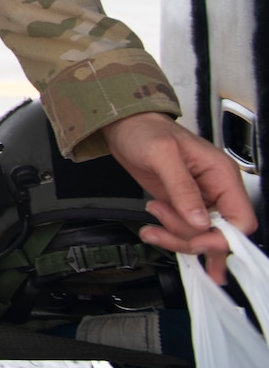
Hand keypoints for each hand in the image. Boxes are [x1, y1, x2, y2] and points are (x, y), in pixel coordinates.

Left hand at [102, 111, 256, 283]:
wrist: (125, 127)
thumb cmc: (145, 130)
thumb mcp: (162, 154)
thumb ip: (182, 187)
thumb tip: (199, 220)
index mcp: (222, 175)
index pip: (241, 220)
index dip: (223, 237)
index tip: (196, 240)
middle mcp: (215, 190)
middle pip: (220, 234)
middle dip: (190, 236)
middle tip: (163, 224)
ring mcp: (199, 201)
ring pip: (200, 237)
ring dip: (174, 236)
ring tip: (153, 214)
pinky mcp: (182, 207)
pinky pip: (183, 232)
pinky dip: (168, 235)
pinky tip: (153, 230)